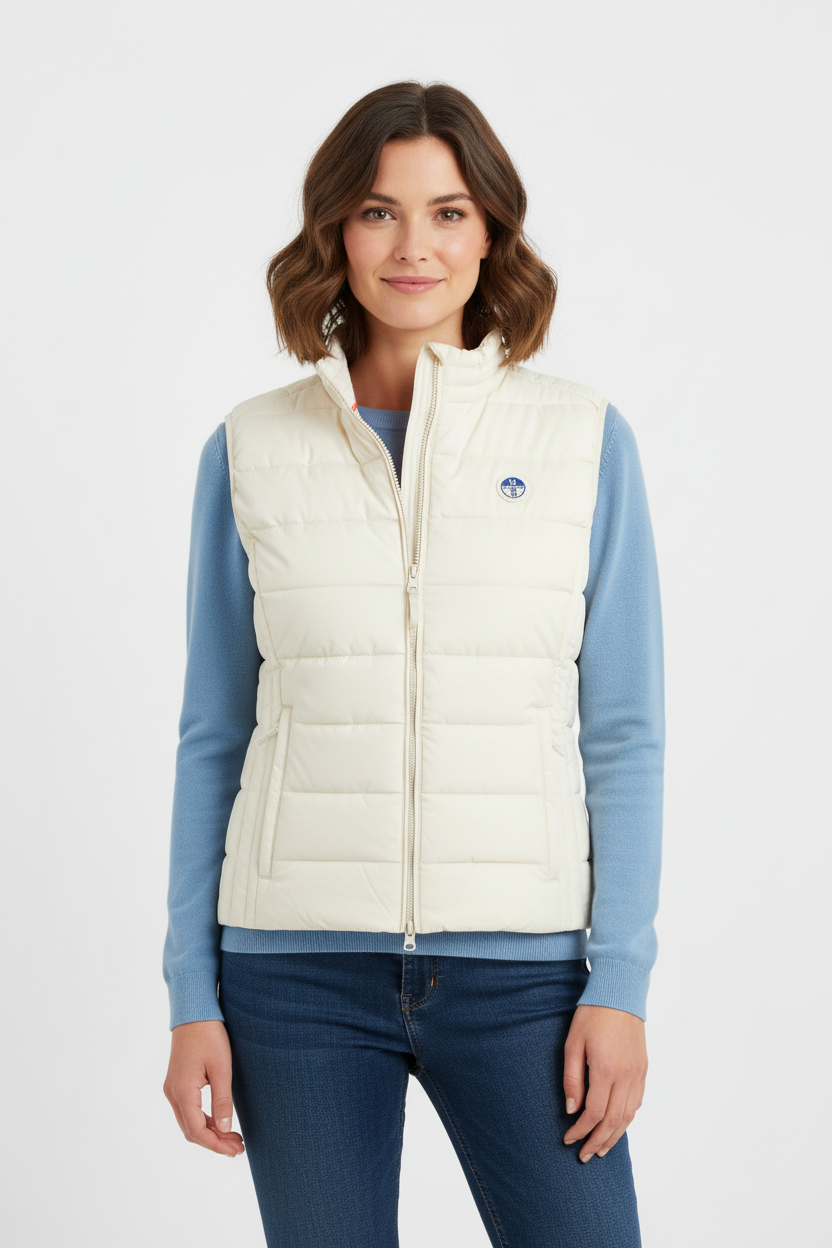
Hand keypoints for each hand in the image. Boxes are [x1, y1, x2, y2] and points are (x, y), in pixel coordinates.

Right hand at [163, 1020, 244, 1157]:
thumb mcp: (221, 1068)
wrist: (193, 1012)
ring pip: (188, 1123)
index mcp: (183, 1091)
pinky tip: (221, 1122)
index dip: (216, 1144)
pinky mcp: (177, 1083)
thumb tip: (225, 1129)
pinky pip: (188, 1111)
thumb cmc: (209, 1036)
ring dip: (209, 1133)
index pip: (197, 1131)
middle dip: (214, 1142)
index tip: (235, 1150)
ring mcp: (172, 1089)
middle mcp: (172, 1093)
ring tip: (233, 1138)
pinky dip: (203, 1121)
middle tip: (238, 1148)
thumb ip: (222, 1100)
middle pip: (191, 1131)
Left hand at [562, 1004, 646, 1162]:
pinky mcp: (643, 1069)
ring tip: (601, 1149)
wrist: (620, 993)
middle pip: (614, 1121)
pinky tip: (617, 1126)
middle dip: (598, 1141)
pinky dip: (627, 1119)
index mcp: (605, 1069)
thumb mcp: (573, 1043)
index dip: (581, 1130)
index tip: (568, 1138)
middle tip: (584, 1155)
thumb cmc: (591, 1015)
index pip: (594, 1113)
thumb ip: (572, 1078)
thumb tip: (571, 1109)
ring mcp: (638, 1073)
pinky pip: (637, 1102)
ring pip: (629, 1116)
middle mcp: (626, 1076)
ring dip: (615, 1136)